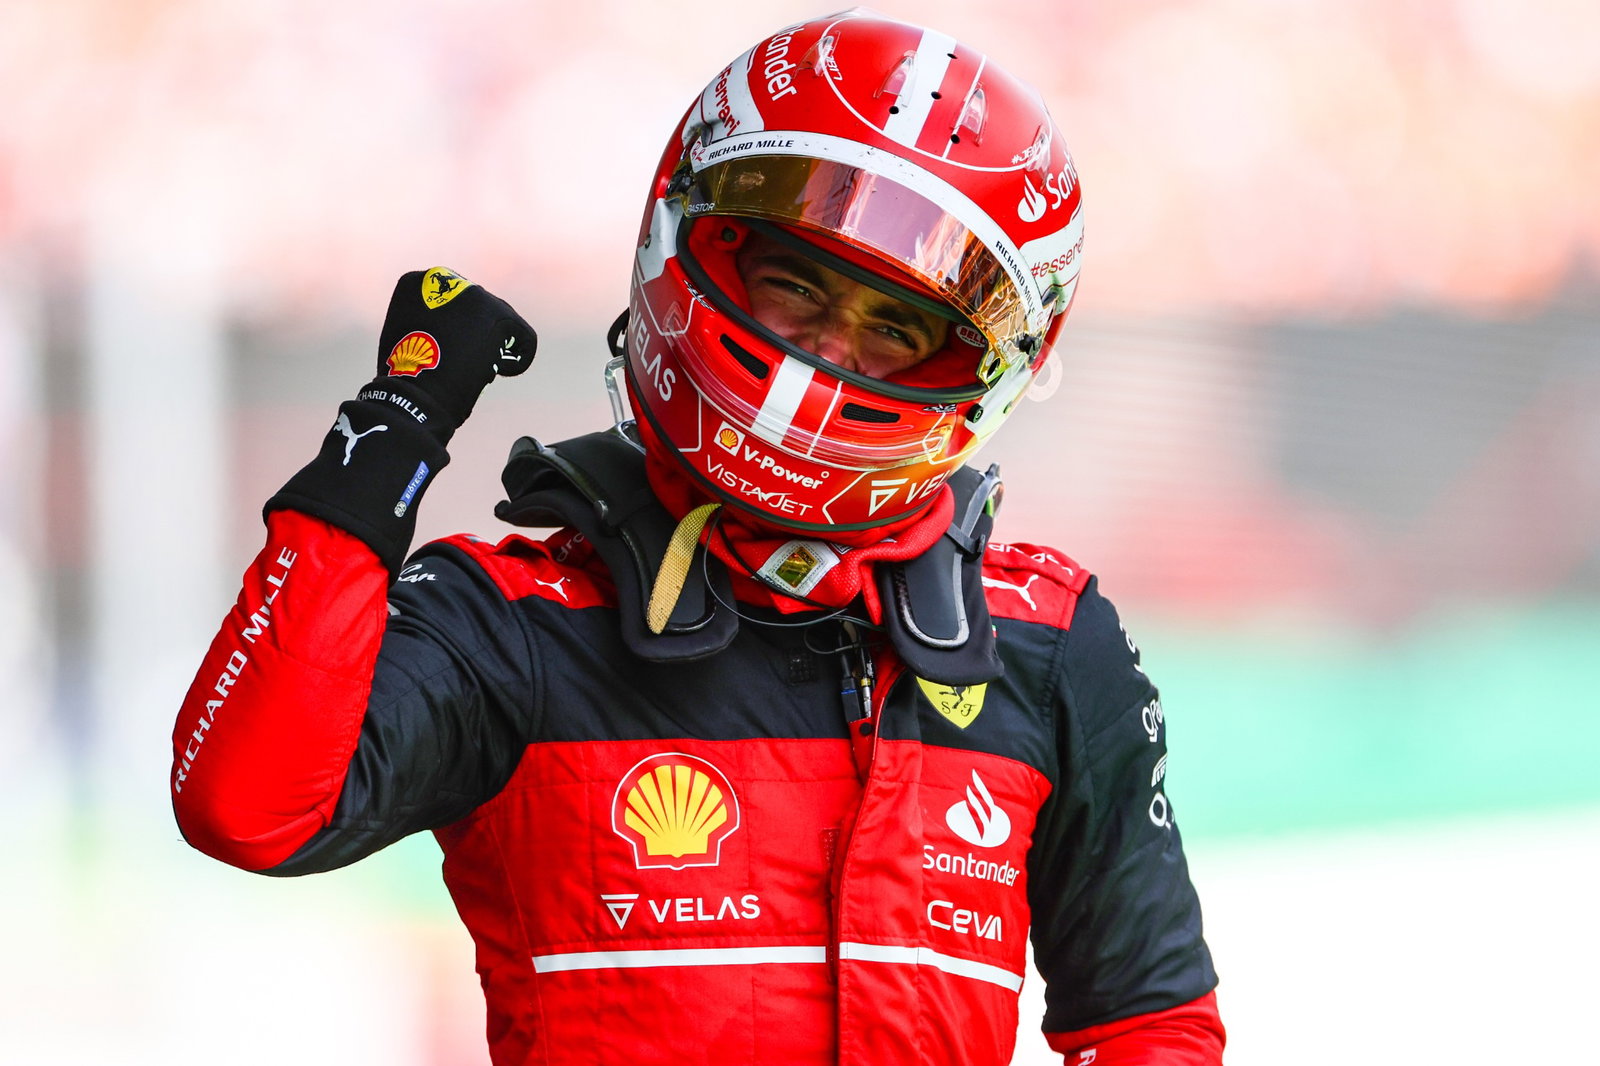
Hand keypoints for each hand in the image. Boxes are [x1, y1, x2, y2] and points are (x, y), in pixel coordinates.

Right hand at [360, 267, 535, 437]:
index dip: (453, 333)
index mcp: (420, 282)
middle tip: (460, 365)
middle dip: (477, 340)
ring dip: (492, 350)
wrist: (414, 392)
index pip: (453, 303)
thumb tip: (459, 327)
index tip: (440, 352)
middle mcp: (448, 279)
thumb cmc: (407, 377)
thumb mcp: (409, 336)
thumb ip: (431, 321)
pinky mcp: (500, 315)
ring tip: (471, 370)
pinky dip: (517, 361)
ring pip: (502, 324)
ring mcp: (475, 294)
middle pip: (480, 311)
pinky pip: (526, 339)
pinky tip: (496, 372)